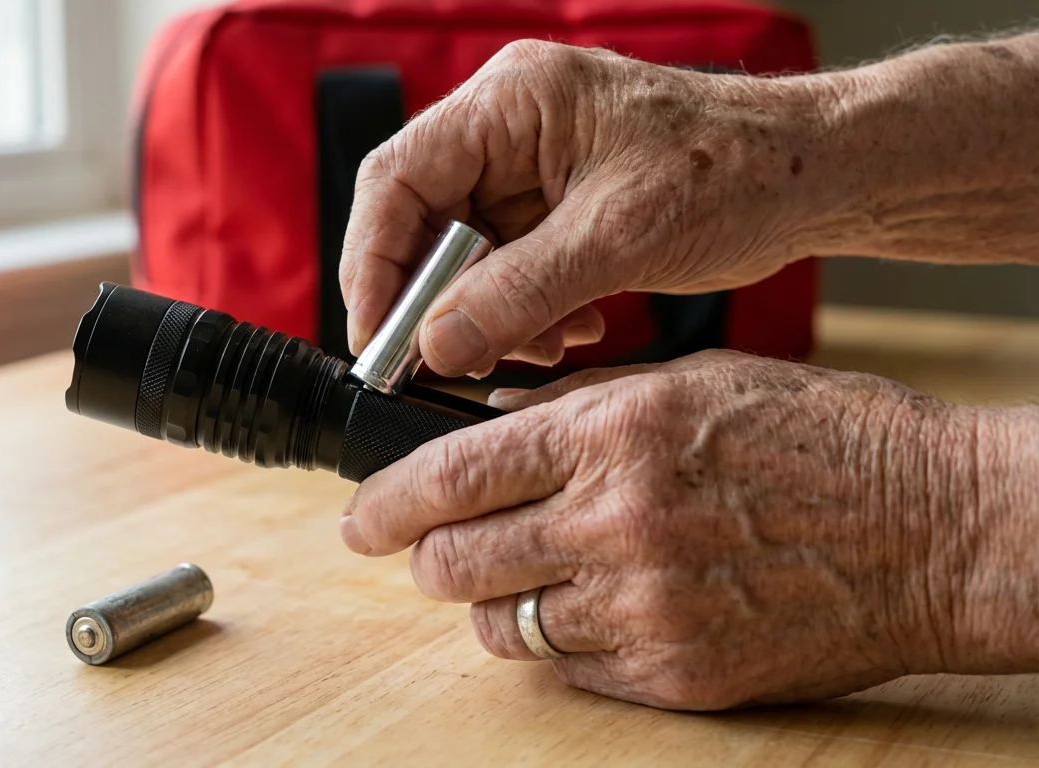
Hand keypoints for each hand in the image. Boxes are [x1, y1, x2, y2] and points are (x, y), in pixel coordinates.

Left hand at [338, 351, 987, 709]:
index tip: (360, 519)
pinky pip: (572, 671)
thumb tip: (488, 430)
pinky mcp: (678, 675)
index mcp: (614, 432)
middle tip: (431, 556)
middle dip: (427, 561)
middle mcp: (617, 521)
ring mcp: (647, 607)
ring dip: (492, 606)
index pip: (452, 474)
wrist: (932, 527)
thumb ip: (577, 411)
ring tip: (521, 582)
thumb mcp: (693, 382)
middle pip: (457, 563)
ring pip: (504, 626)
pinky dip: (563, 643)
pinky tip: (593, 612)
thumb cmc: (823, 438)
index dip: (386, 503)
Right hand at [340, 41, 837, 375]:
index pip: (396, 178)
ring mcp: (529, 168)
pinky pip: (504, 268)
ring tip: (536, 346)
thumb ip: (519, 293)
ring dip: (484, 313)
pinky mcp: (553, 206)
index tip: (378, 337)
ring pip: (460, 255)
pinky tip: (568, 329)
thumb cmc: (738, 171)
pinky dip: (521, 311)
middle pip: (420, 219)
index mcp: (511, 101)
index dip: (373, 262)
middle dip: (433, 299)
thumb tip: (435, 345)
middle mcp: (507, 127)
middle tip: (445, 362)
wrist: (813, 178)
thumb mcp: (621, 236)